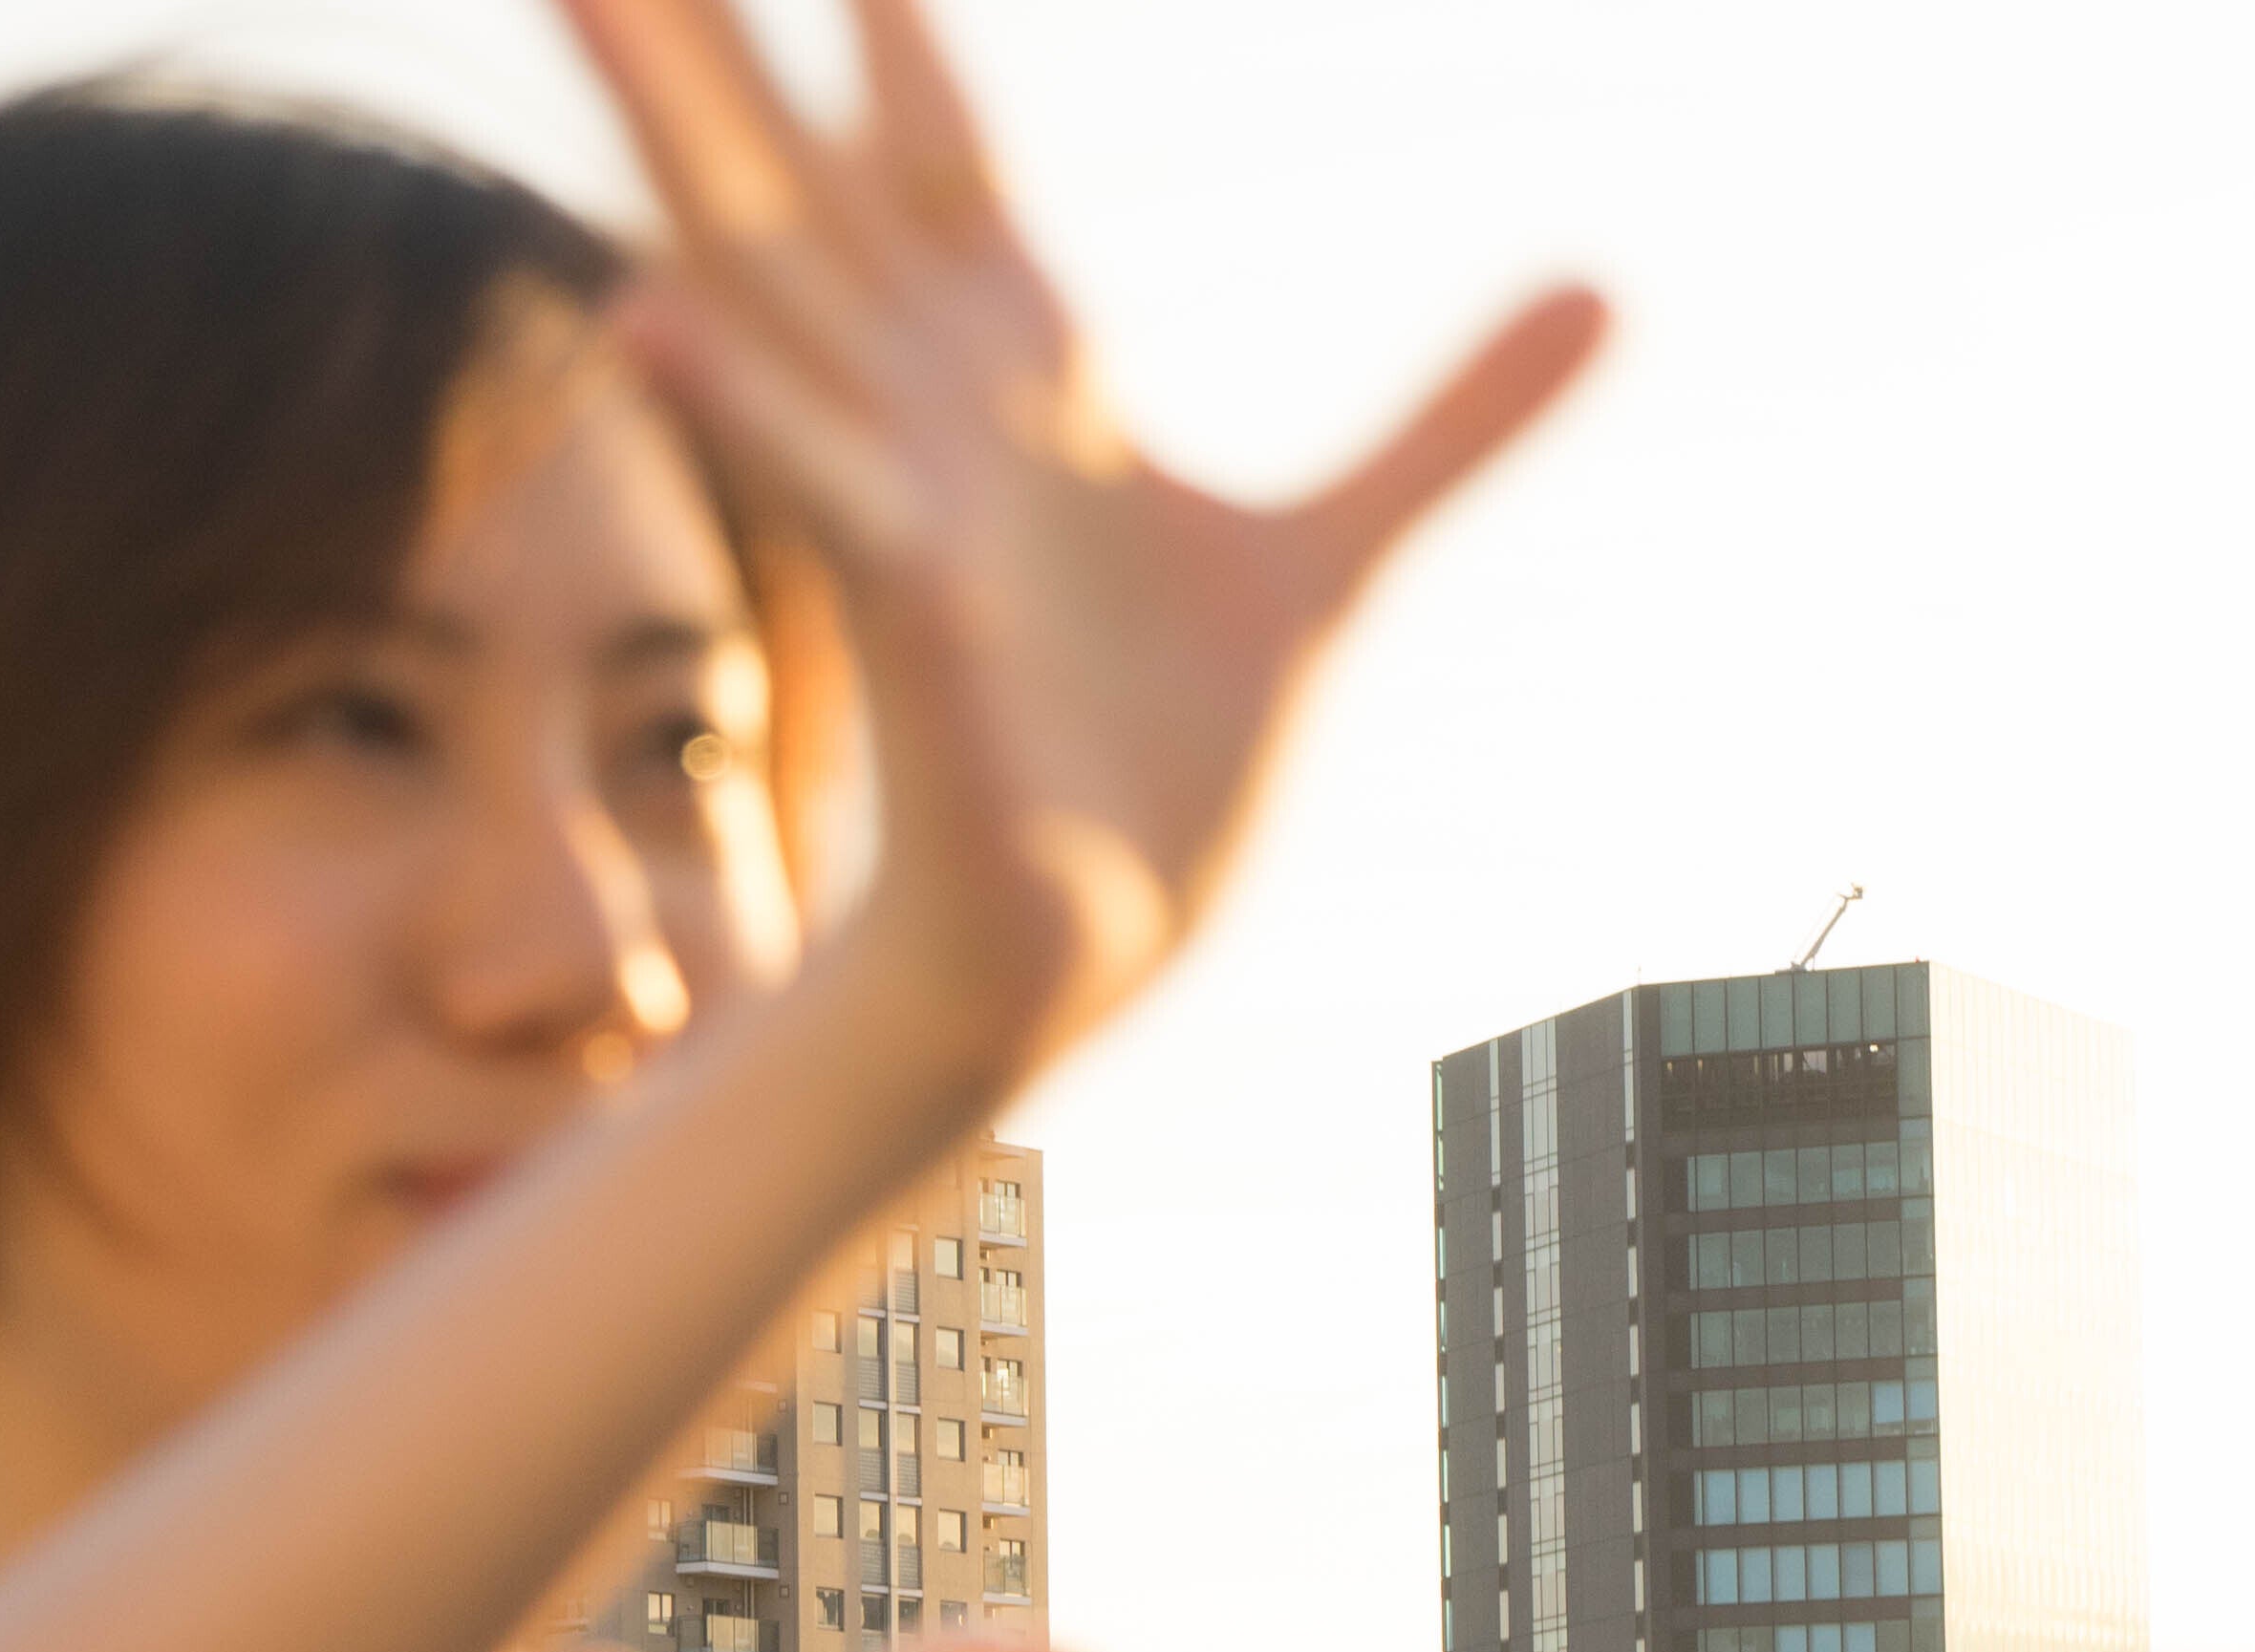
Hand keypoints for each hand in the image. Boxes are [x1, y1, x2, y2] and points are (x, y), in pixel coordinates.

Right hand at [563, 0, 1603, 1080]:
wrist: (1070, 957)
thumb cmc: (1151, 771)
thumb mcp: (1327, 563)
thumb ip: (1453, 423)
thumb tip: (1609, 287)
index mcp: (1018, 398)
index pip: (950, 175)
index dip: (908, 46)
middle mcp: (936, 430)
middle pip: (812, 192)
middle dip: (707, 48)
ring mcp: (913, 518)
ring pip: (776, 301)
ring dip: (684, 154)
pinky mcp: (920, 637)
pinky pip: (836, 506)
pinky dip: (747, 412)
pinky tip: (645, 327)